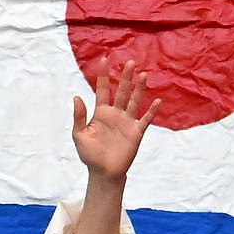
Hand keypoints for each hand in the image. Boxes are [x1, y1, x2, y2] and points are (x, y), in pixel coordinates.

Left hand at [73, 61, 154, 177]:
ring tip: (143, 75)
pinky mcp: (136, 133)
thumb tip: (76, 97)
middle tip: (130, 62)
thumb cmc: (90, 155)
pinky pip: (145, 120)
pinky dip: (151, 111)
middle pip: (121, 91)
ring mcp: (127, 122)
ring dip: (139, 89)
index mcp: (101, 113)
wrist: (104, 173)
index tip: (105, 60)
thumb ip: (79, 117)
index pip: (102, 89)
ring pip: (134, 101)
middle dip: (125, 77)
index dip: (103, 75)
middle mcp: (115, 114)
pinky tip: (157, 101)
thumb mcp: (79, 135)